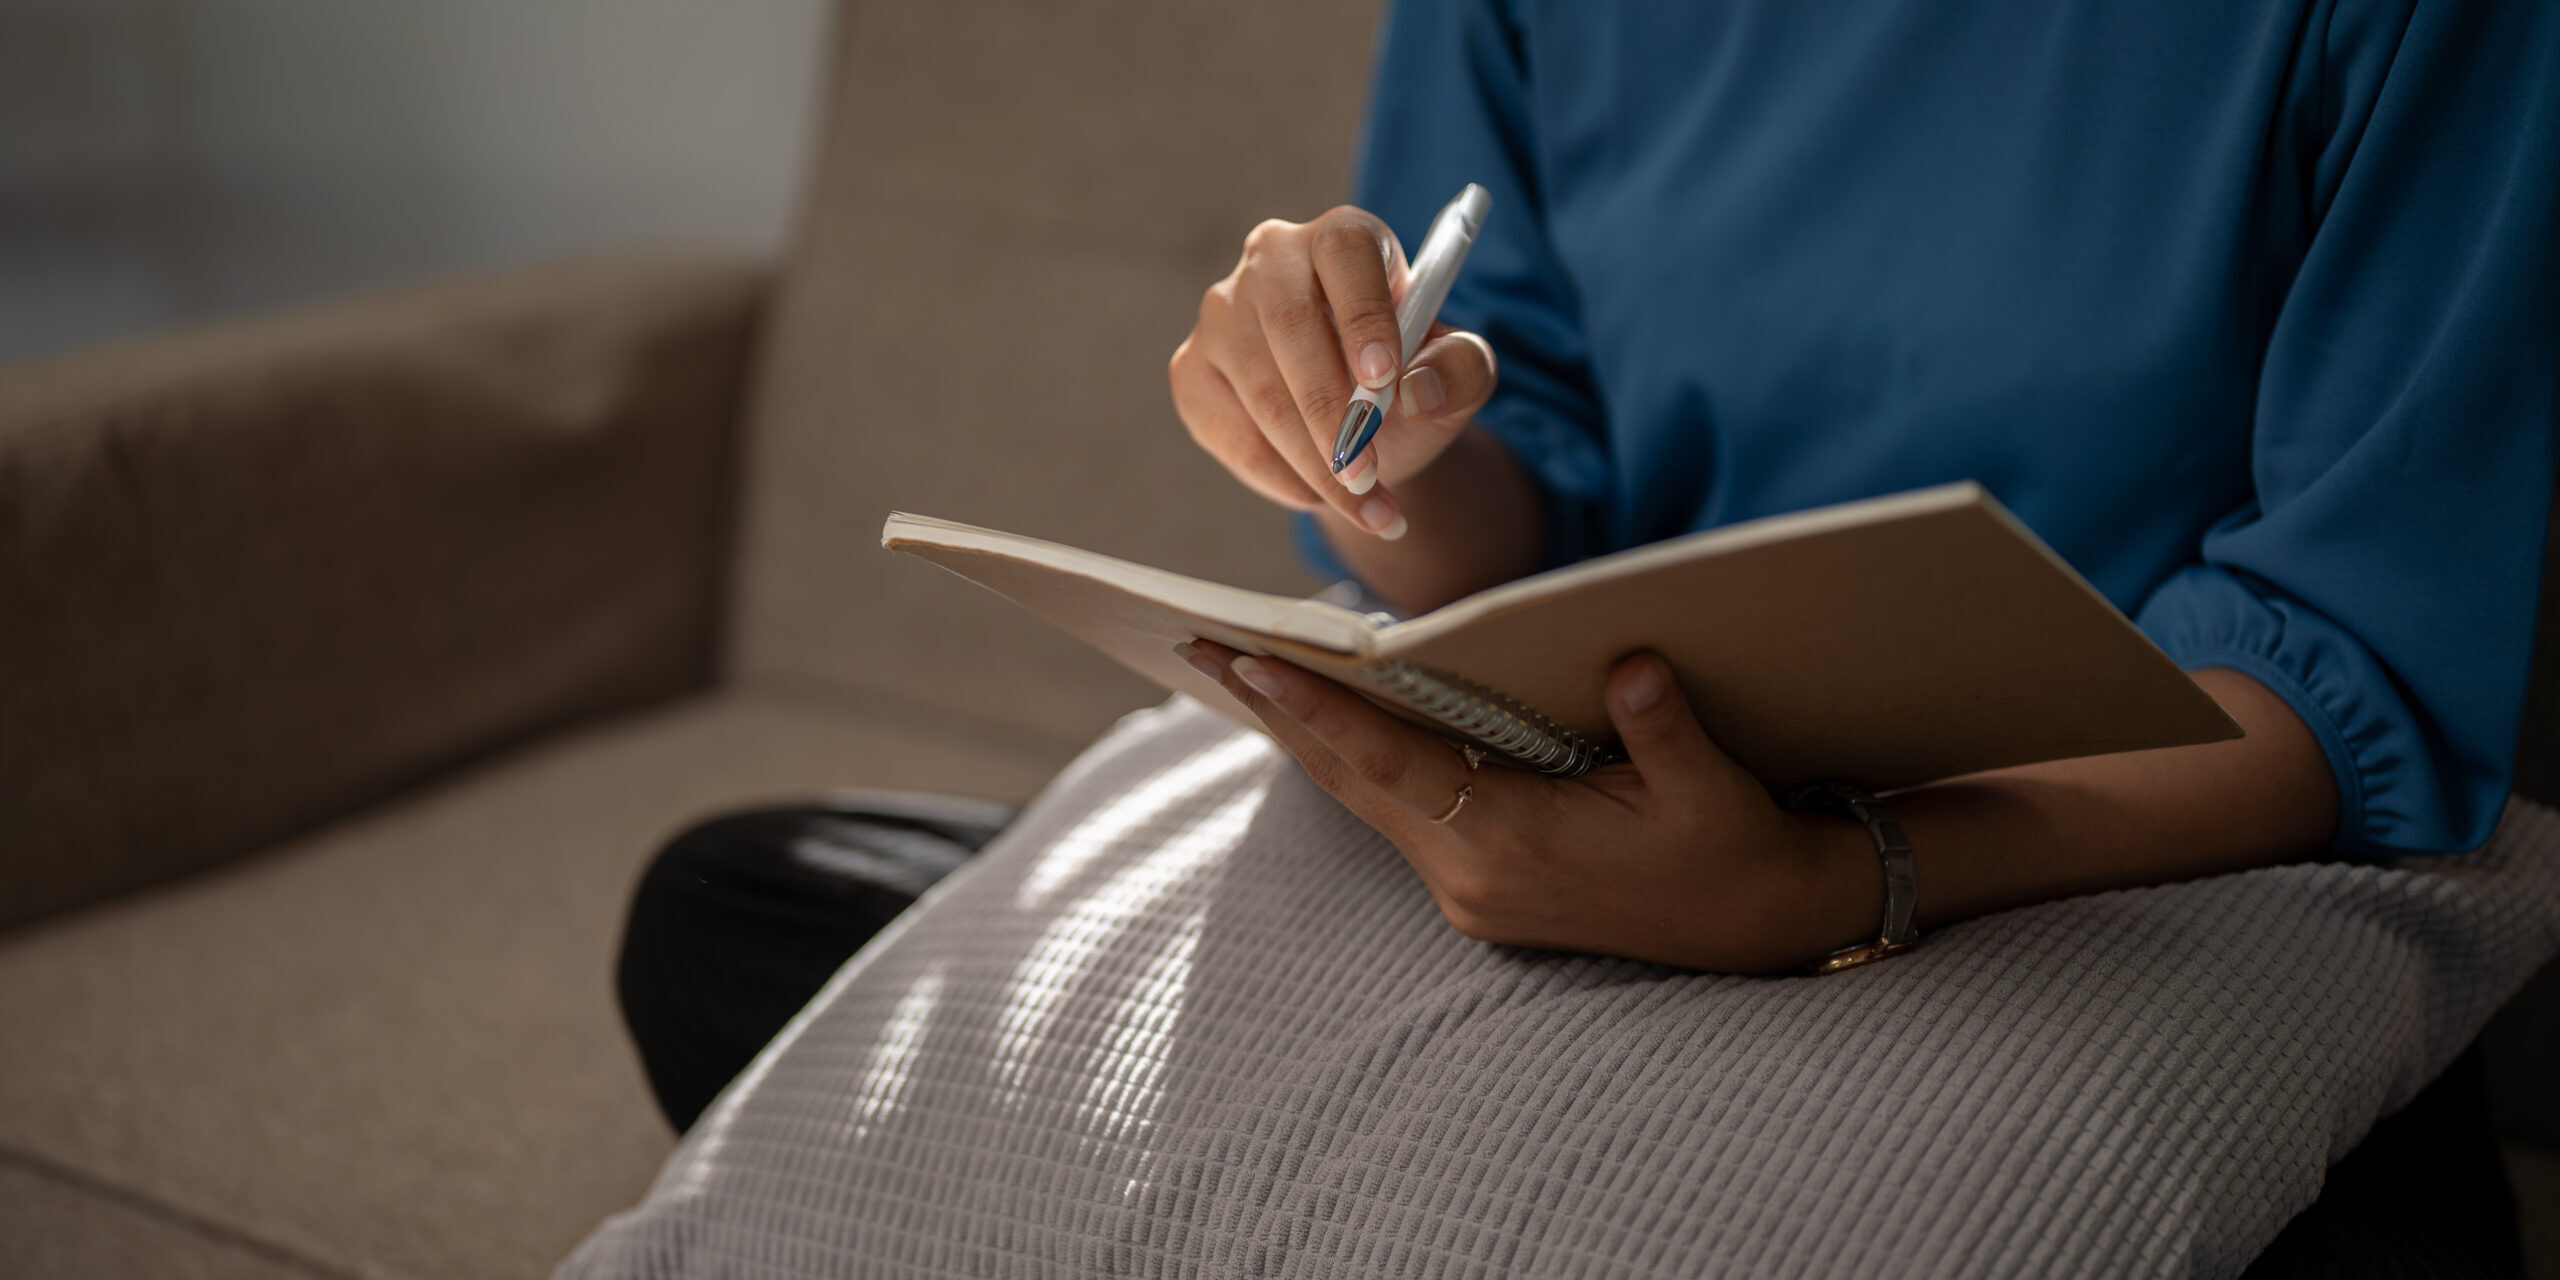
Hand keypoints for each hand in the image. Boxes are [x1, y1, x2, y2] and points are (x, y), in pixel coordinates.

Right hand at [1168, 207, 1497, 539]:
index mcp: (1344, 239)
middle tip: (1368, 473)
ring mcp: (1222, 314)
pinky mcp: (1192, 370)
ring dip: (1312, 461)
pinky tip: (1317, 494)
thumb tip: (1416, 389)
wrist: (1364, 425)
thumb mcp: (1458, 373)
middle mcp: (1273, 259)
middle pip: (1290, 325)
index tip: (1384, 379)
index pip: (1345, 255)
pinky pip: (1228, 430)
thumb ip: (1461, 369)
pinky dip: (1277, 476)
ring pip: (1260, 391)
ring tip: (1363, 504)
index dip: (1364, 314)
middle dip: (1332, 413)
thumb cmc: (1410, 380)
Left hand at [1176, 639, 1880, 972]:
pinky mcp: (1480, 888)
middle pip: (1351, 780)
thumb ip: (1661, 727)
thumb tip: (1631, 664)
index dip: (1317, 713)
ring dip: (1307, 736)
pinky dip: (1355, 759)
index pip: (1390, 764)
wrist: (1765, 925)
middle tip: (1198, 648)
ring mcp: (1470, 890)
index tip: (1249, 665)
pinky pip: (1397, 810)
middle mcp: (1472, 878)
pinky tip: (1323, 720)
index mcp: (1512, 849)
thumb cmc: (1736, 849)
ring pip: (1365, 797)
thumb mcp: (1709, 786)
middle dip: (1277, 713)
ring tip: (1239, 672)